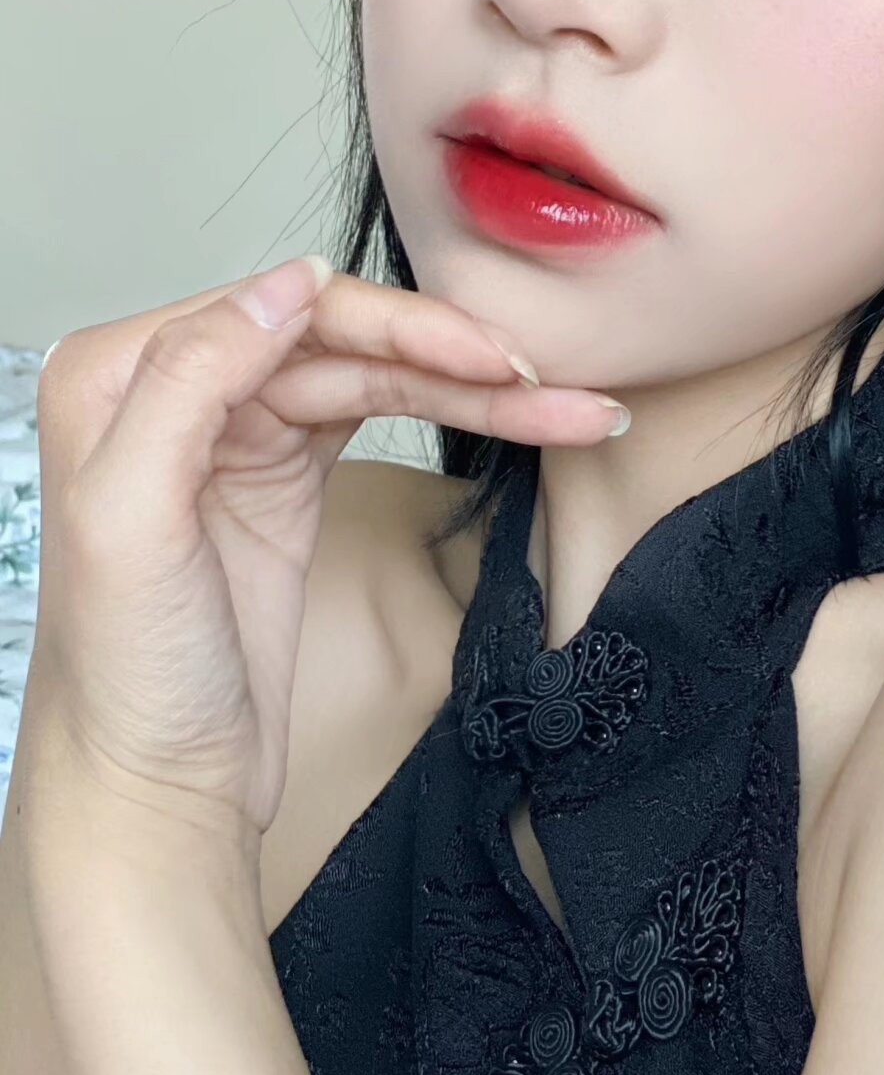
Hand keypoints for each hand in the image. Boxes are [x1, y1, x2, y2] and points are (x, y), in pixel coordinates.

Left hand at [29, 257, 624, 838]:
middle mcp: (178, 384)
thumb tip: (289, 284)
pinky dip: (461, 416)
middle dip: (452, 355)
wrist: (162, 791)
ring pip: (379, 375)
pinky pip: (388, 416)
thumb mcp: (131, 518)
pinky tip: (525, 414)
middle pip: (342, 337)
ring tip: (573, 405)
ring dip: (479, 389)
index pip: (280, 312)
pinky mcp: (293, 472)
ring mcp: (242, 429)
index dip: (392, 324)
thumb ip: (190, 383)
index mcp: (119, 373)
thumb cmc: (127, 676)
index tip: (485, 353)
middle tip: (543, 378)